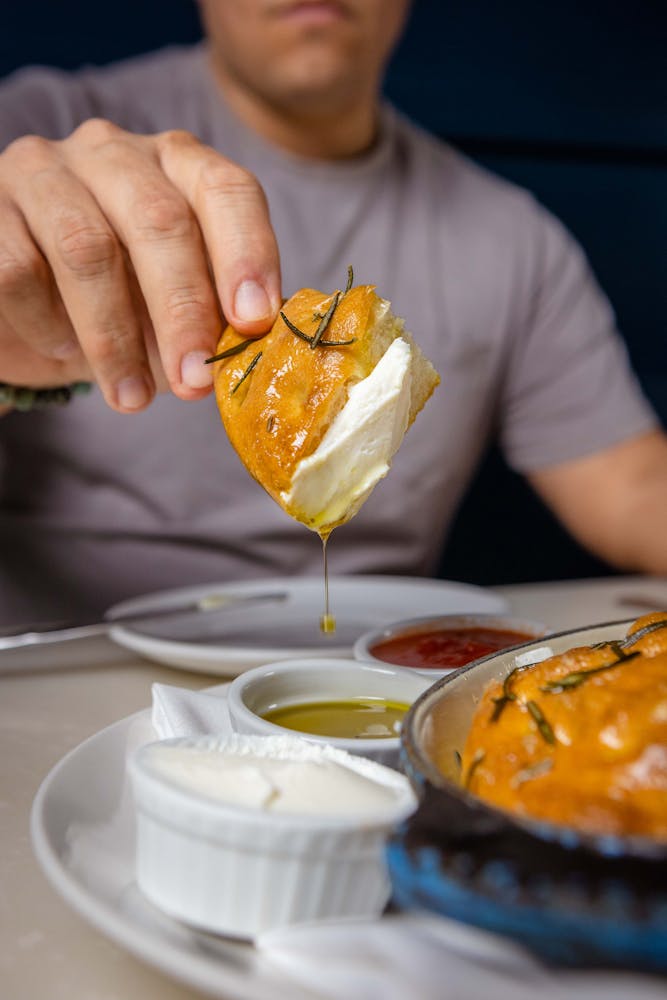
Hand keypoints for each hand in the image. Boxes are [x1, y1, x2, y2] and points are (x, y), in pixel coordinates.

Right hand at [0, 120, 280, 410]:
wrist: (23, 309)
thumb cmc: (119, 303)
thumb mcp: (174, 309)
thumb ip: (214, 318)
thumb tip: (255, 353)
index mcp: (177, 165)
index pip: (225, 189)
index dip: (247, 253)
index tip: (254, 321)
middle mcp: (113, 153)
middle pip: (159, 220)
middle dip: (182, 310)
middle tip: (194, 381)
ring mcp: (44, 171)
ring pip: (85, 248)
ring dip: (114, 336)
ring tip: (132, 397)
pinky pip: (18, 269)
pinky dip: (48, 323)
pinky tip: (63, 350)